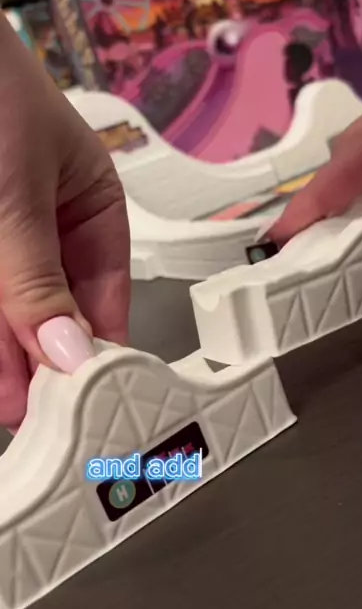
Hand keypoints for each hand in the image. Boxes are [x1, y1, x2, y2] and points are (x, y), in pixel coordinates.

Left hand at [0, 13, 129, 428]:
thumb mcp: (17, 194)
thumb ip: (36, 279)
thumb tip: (67, 351)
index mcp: (91, 207)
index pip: (105, 293)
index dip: (95, 345)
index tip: (84, 391)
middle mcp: (46, 228)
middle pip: (50, 310)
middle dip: (41, 360)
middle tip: (36, 414)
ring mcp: (3, 238)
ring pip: (8, 309)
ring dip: (6, 355)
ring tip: (11, 405)